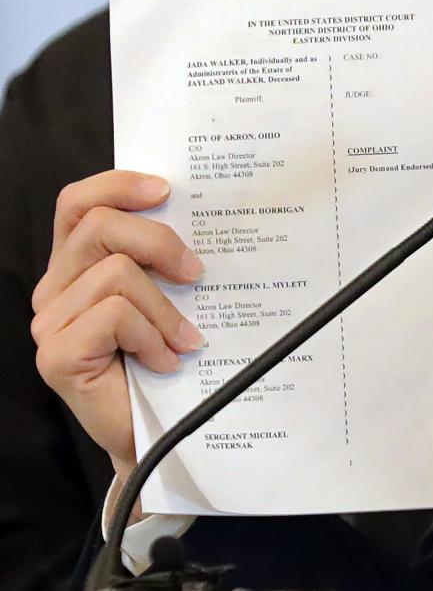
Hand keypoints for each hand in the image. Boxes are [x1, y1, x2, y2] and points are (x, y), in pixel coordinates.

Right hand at [30, 170, 203, 487]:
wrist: (159, 430)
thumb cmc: (165, 355)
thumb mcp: (165, 291)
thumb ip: (160, 254)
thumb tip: (200, 209)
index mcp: (76, 263)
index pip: (77, 202)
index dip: (117, 185)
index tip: (166, 188)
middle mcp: (54, 289)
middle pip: (99, 226)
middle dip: (159, 241)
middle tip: (197, 273)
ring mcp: (50, 323)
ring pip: (116, 273)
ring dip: (164, 306)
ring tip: (183, 337)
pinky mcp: (57, 355)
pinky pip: (115, 315)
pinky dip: (152, 335)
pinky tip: (165, 360)